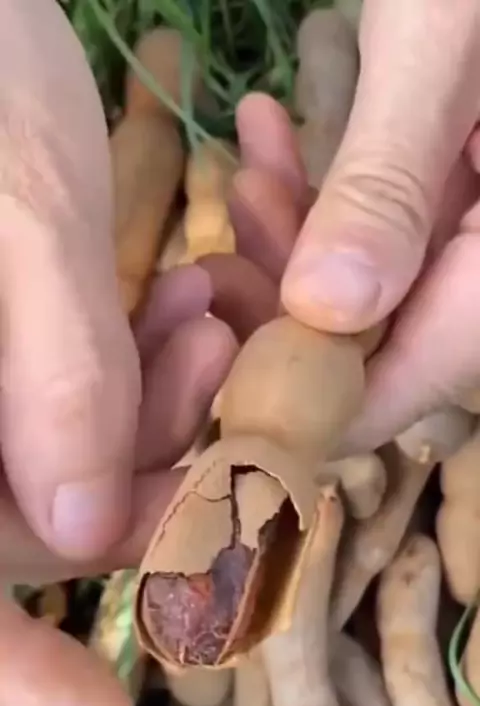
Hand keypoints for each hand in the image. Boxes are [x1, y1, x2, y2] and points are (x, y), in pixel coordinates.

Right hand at [0, 0, 242, 705]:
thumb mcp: (15, 212)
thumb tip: (78, 529)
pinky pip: (73, 394)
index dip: (9, 663)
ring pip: (64, 462)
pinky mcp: (16, 346)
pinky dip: (141, 372)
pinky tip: (189, 305)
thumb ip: (49, 374)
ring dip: (158, 421)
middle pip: (26, 523)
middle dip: (139, 494)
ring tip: (213, 324)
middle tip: (230, 429)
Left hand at [241, 1, 479, 451]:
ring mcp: (471, 231)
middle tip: (215, 259)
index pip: (403, 386)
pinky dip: (324, 195)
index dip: (302, 393)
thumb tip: (324, 310)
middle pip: (376, 345)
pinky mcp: (453, 192)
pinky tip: (274, 139)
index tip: (217, 350)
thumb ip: (389, 182)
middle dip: (280, 308)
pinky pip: (383, 227)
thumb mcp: (440, 46)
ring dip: (291, 243)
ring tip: (244, 177)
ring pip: (370, 287)